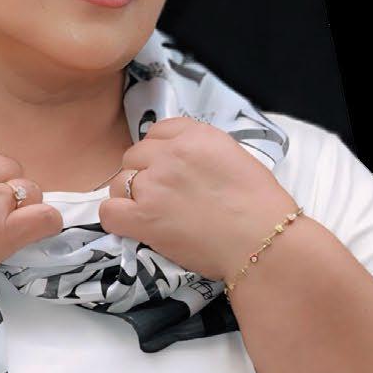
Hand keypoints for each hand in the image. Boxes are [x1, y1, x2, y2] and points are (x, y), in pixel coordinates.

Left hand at [97, 117, 297, 280]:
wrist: (262, 240)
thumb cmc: (261, 206)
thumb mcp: (236, 158)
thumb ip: (204, 152)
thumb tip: (186, 163)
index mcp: (196, 135)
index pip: (158, 131)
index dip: (159, 152)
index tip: (169, 170)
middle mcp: (170, 154)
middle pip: (134, 156)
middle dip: (144, 174)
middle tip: (163, 197)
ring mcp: (154, 184)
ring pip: (119, 183)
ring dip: (131, 197)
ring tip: (152, 215)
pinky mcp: (143, 217)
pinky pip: (109, 211)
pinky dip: (118, 219)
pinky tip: (135, 226)